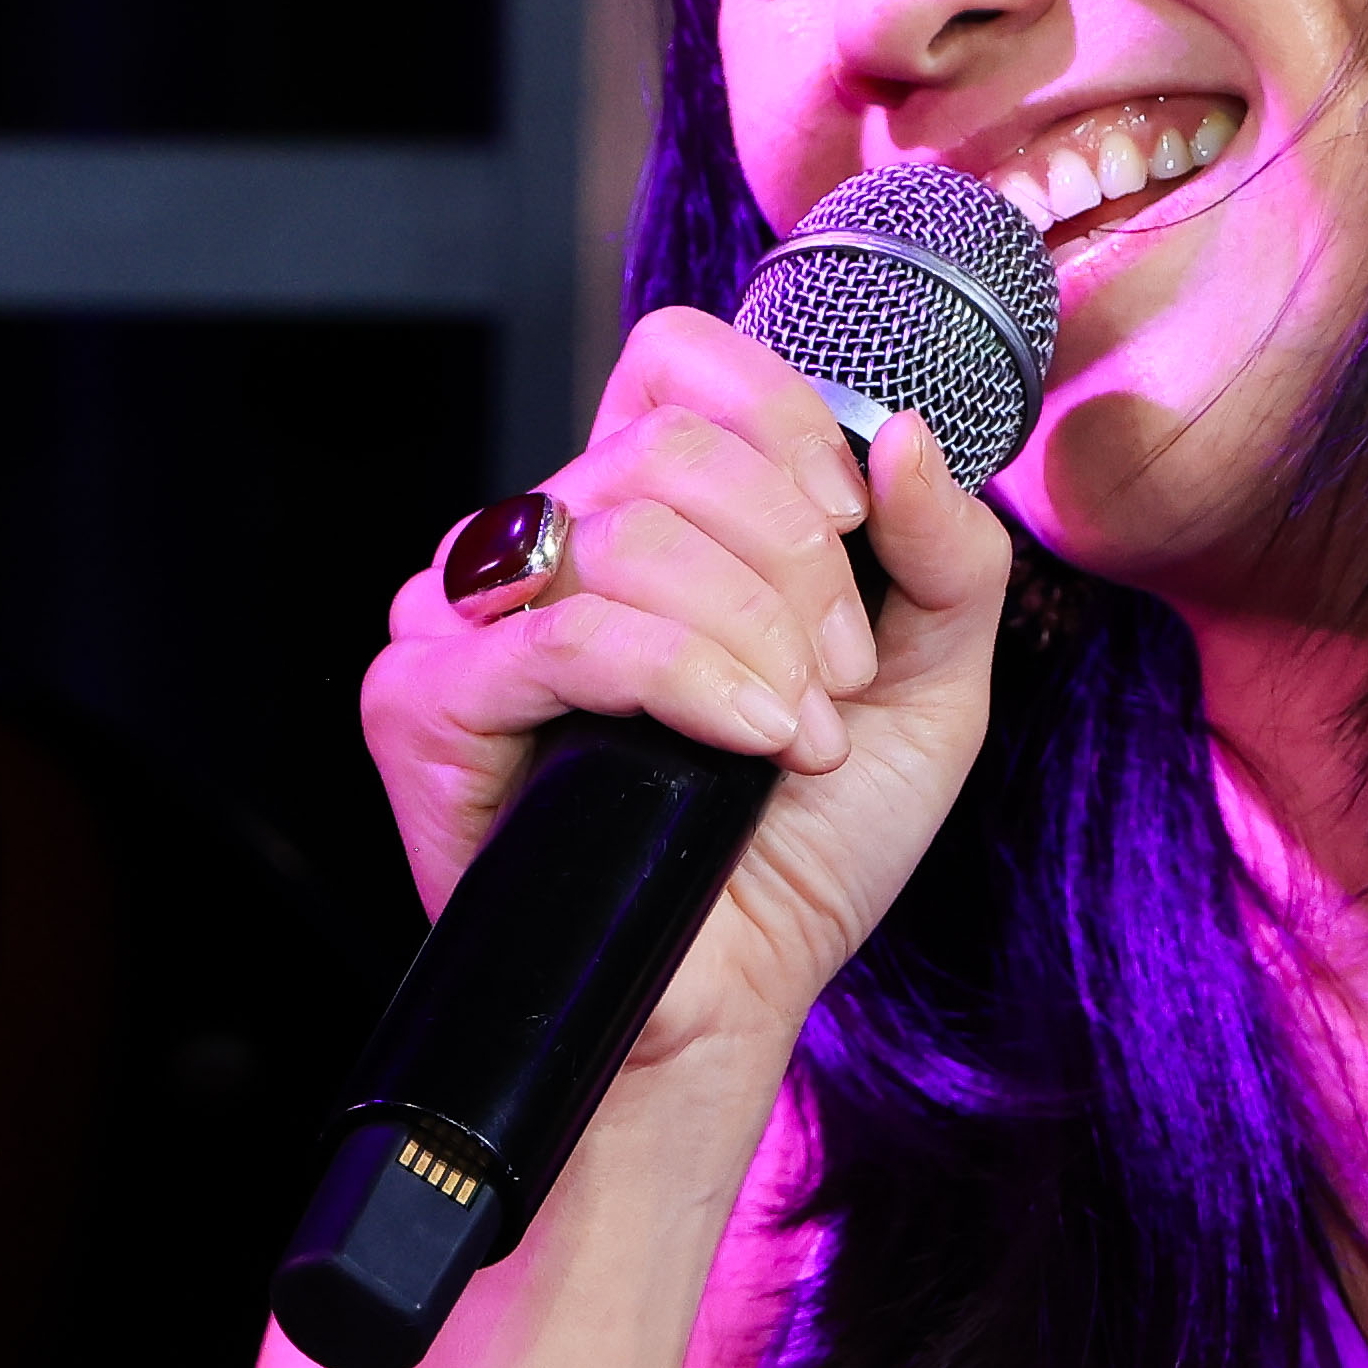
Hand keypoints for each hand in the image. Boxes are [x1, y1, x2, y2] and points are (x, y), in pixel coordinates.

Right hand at [349, 302, 1015, 1079]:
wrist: (733, 1005)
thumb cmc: (807, 851)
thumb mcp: (926, 687)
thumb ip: (944, 553)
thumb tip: (900, 429)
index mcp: (636, 509)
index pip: (677, 362)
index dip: (780, 421)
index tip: (853, 532)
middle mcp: (538, 544)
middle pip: (670, 449)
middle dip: (796, 568)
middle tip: (837, 683)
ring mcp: (466, 617)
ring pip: (627, 534)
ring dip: (756, 638)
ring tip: (798, 739)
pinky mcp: (423, 702)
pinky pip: (565, 635)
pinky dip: (686, 678)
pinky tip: (751, 744)